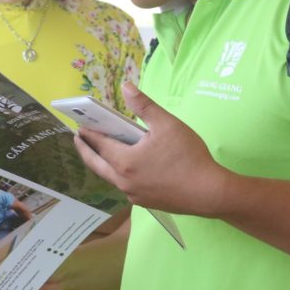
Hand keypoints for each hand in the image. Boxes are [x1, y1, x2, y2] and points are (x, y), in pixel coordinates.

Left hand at [74, 81, 233, 216]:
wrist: (210, 192)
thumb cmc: (188, 156)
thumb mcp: (167, 124)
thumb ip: (144, 105)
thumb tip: (126, 86)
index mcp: (124, 161)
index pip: (99, 145)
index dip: (88, 134)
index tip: (80, 127)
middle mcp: (123, 181)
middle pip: (96, 164)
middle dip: (85, 151)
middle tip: (79, 140)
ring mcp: (133, 194)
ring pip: (110, 177)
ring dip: (103, 164)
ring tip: (100, 153)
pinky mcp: (145, 202)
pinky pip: (126, 186)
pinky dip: (120, 175)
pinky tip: (128, 168)